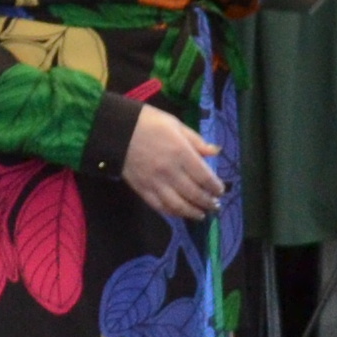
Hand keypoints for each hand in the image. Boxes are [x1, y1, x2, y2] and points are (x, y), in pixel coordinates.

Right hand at [116, 102, 228, 224]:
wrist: (116, 130)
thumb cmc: (148, 122)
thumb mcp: (175, 124)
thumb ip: (196, 141)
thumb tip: (215, 152)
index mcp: (181, 153)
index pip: (204, 176)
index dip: (215, 187)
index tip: (220, 191)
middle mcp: (170, 171)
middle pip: (194, 193)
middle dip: (207, 202)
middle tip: (215, 205)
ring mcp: (155, 183)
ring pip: (178, 205)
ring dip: (193, 212)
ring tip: (202, 214)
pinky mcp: (142, 189)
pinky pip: (160, 206)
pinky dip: (173, 212)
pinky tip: (180, 213)